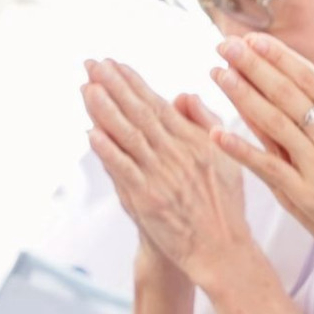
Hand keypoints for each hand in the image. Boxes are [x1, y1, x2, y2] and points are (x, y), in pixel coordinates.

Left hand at [82, 60, 257, 287]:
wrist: (222, 250)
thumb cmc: (224, 206)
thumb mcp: (227, 157)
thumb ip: (205, 123)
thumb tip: (183, 94)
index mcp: (197, 142)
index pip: (159, 105)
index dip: (134, 83)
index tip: (114, 64)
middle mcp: (178, 155)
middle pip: (140, 113)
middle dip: (114, 86)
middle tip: (91, 63)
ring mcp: (161, 177)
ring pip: (129, 136)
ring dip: (105, 110)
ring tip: (85, 87)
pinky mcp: (148, 200)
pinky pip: (124, 170)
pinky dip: (108, 151)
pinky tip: (91, 132)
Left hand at [207, 34, 313, 265]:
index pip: (310, 77)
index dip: (280, 56)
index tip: (255, 40)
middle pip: (285, 92)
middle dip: (251, 65)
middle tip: (223, 45)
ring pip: (272, 123)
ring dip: (241, 96)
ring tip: (216, 74)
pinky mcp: (307, 196)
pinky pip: (268, 167)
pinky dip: (242, 150)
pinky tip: (216, 134)